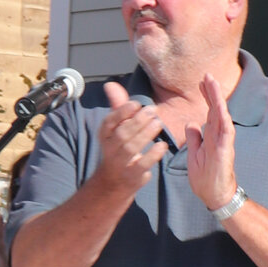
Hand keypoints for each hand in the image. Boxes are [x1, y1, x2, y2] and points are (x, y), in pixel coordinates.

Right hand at [95, 81, 166, 197]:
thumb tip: (110, 85)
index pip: (109, 122)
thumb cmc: (119, 148)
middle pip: (122, 134)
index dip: (122, 112)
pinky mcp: (132, 176)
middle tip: (152, 110)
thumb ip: (118, 107)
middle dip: (137, 121)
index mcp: (105, 135)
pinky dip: (153, 154)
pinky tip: (162, 145)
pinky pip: (143, 164)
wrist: (114, 181)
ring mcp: (120, 164)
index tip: (136, 104)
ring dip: (146, 134)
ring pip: (132, 148)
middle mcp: (110, 150)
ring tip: (158, 124)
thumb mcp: (116, 128)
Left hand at [185, 72, 237, 213]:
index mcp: (211, 135)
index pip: (209, 111)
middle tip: (207, 75)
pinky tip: (221, 108)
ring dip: (218, 100)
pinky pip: (226, 133)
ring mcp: (223, 142)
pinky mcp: (226, 151)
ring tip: (212, 84)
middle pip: (216, 109)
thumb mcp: (194, 154)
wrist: (214, 196)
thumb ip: (194, 138)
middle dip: (212, 92)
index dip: (206, 96)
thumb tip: (191, 123)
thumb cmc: (206, 178)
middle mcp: (219, 136)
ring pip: (222, 116)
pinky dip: (224, 119)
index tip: (201, 82)